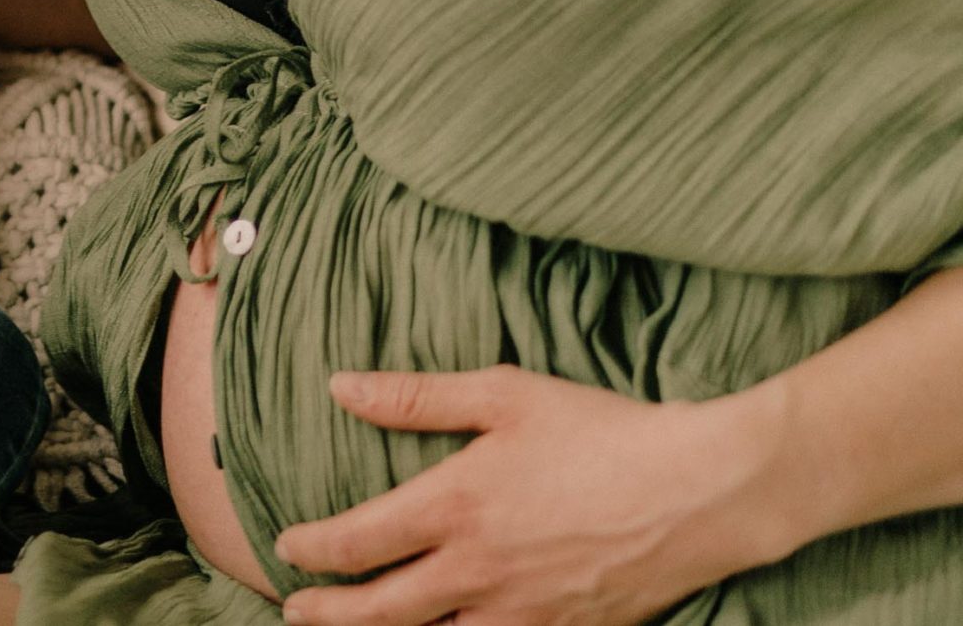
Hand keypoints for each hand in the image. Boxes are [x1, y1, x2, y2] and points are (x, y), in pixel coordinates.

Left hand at [274, 366, 792, 625]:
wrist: (703, 489)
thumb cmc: (603, 431)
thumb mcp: (504, 394)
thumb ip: (415, 397)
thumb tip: (340, 386)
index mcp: (455, 506)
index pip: (357, 541)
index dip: (312, 551)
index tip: (286, 550)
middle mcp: (478, 570)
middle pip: (380, 610)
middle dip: (328, 614)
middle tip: (295, 611)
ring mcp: (524, 611)